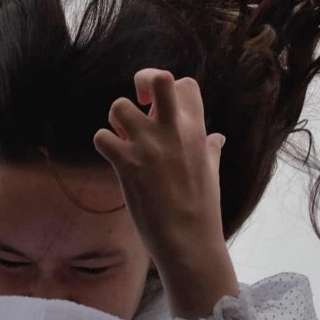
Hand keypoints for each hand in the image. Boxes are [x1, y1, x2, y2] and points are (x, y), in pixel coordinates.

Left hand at [92, 68, 227, 269]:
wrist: (189, 241)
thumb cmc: (202, 209)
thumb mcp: (212, 172)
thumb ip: (211, 149)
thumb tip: (218, 138)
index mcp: (196, 130)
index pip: (184, 84)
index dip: (169, 89)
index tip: (162, 108)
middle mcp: (172, 131)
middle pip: (158, 78)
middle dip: (143, 80)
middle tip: (139, 102)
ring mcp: (149, 146)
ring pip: (118, 106)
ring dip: (116, 119)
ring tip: (123, 138)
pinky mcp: (128, 164)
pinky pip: (102, 137)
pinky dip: (104, 144)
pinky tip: (114, 158)